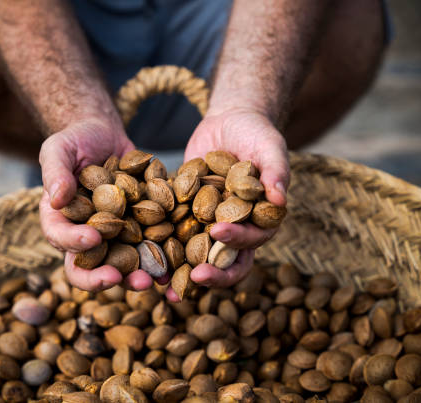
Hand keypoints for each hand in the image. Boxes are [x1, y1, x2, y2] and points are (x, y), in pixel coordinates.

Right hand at [39, 119, 153, 291]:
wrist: (105, 135)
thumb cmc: (75, 141)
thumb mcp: (58, 149)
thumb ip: (55, 172)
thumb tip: (56, 198)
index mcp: (60, 220)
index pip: (61, 238)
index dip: (74, 242)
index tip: (93, 238)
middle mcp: (84, 235)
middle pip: (89, 265)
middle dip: (104, 277)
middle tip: (118, 277)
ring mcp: (113, 236)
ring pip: (122, 265)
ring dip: (136, 276)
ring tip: (153, 280)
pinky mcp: (138, 229)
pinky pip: (149, 247)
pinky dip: (163, 258)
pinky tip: (176, 264)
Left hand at [166, 110, 289, 299]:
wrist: (229, 122)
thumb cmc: (257, 134)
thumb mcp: (270, 148)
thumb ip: (276, 172)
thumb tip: (281, 199)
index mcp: (258, 221)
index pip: (251, 241)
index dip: (238, 241)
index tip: (219, 231)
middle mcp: (233, 229)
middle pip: (224, 261)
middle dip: (211, 273)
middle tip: (194, 278)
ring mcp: (206, 224)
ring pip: (194, 256)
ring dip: (181, 273)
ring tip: (165, 286)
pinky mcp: (183, 214)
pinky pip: (170, 234)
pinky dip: (157, 246)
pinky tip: (140, 254)